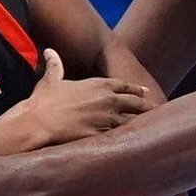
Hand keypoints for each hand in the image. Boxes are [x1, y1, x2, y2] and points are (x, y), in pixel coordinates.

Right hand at [19, 48, 148, 147]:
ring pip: (131, 122)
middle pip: (135, 103)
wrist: (39, 121)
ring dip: (140, 125)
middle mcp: (108, 100)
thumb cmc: (44, 101)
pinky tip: (135, 144)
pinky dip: (128, 140)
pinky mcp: (102, 135)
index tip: (144, 92)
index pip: (125, 86)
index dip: (136, 89)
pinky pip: (120, 138)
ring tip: (151, 129)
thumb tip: (50, 51)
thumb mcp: (50, 80)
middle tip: (156, 110)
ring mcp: (107, 119)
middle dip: (146, 107)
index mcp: (99, 85)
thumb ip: (55, 66)